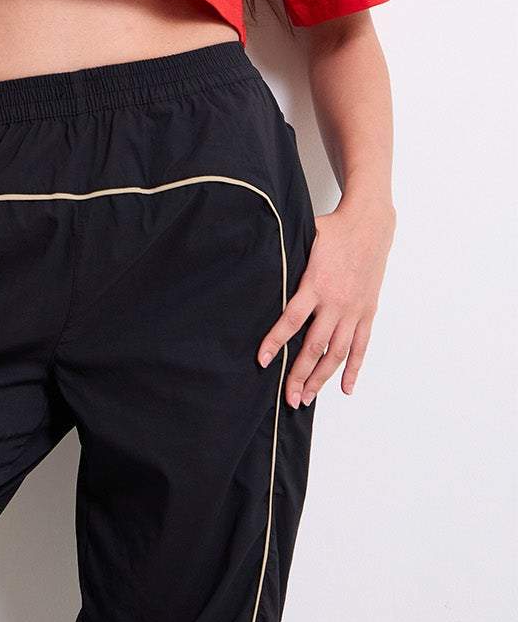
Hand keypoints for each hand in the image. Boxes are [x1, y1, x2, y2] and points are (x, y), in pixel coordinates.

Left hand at [255, 199, 395, 407]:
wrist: (370, 224)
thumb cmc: (332, 230)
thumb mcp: (303, 238)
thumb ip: (282, 256)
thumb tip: (251, 258)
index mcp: (315, 284)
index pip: (292, 320)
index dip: (276, 341)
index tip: (262, 360)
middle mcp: (336, 301)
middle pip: (315, 346)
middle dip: (299, 374)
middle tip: (288, 397)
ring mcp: (353, 309)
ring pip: (337, 352)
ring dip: (322, 378)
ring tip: (307, 398)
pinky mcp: (368, 311)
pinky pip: (361, 346)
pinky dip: (354, 369)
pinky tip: (346, 388)